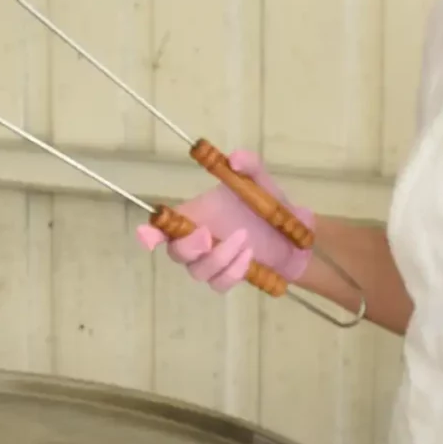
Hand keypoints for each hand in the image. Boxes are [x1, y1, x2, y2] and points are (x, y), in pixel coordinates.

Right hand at [134, 150, 313, 291]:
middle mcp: (198, 241)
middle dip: (188, 246)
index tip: (147, 234)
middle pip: (176, 252)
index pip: (163, 227)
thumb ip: (249, 165)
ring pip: (198, 270)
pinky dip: (232, 272)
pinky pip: (219, 283)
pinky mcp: (227, 278)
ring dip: (218, 258)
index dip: (151, 233)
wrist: (294, 236)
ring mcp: (211, 262)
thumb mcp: (260, 180)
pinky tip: (249, 257)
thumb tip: (234, 159)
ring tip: (245, 240)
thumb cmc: (268, 205)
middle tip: (207, 235)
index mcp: (195, 215)